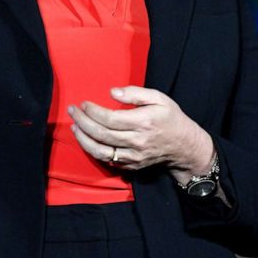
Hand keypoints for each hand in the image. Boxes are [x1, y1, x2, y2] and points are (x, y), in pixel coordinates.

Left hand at [68, 86, 214, 184]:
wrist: (185, 147)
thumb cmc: (171, 118)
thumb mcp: (159, 98)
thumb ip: (135, 93)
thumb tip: (112, 92)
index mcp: (143, 122)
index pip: (110, 119)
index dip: (93, 111)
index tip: (83, 103)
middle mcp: (137, 141)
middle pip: (101, 134)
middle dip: (82, 122)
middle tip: (73, 111)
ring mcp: (133, 156)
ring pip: (101, 151)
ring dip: (83, 139)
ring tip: (74, 126)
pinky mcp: (131, 165)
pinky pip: (107, 160)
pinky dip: (93, 150)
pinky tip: (86, 139)